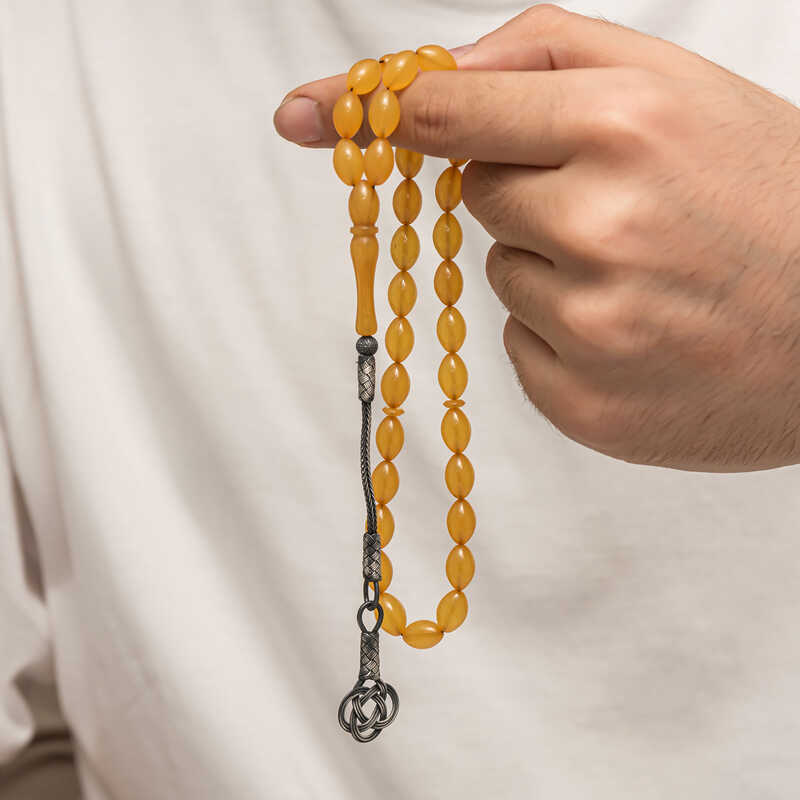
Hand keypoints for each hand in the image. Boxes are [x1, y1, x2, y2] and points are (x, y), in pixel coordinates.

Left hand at [274, 4, 799, 472]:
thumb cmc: (768, 193)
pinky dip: (561, 334)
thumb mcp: (677, 86)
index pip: (447, 115)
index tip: (308, 115)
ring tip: (645, 274)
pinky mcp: (582, 403)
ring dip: (551, 265)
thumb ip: (542, 58)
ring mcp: (589, 328)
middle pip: (474, 196)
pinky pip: (518, 346)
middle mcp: (597, 229)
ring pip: (499, 275)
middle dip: (526, 190)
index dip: (378, 113)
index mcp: (619, 129)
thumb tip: (425, 85)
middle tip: (620, 206)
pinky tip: (636, 330)